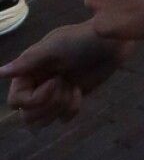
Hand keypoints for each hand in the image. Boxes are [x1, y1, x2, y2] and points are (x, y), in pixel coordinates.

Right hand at [2, 23, 128, 125]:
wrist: (111, 44)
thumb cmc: (82, 39)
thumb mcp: (55, 47)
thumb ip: (27, 61)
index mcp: (29, 71)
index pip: (15, 102)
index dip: (34, 99)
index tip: (55, 81)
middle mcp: (37, 84)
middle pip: (27, 116)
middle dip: (49, 104)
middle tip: (65, 84)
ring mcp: (53, 94)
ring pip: (42, 120)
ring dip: (60, 107)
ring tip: (73, 88)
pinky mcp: (68, 99)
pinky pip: (61, 119)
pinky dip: (72, 109)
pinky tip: (80, 91)